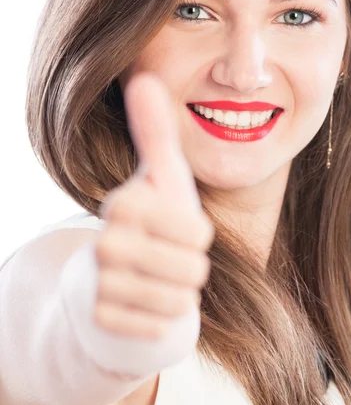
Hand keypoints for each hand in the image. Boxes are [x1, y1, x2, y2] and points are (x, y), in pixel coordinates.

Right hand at [94, 73, 213, 338]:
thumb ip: (156, 133)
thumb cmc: (149, 225)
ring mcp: (99, 285)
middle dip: (191, 269)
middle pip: (192, 269)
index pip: (198, 232)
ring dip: (179, 294)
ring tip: (159, 280)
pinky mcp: (101, 321)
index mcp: (124, 203)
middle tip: (169, 260)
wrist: (115, 281)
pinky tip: (146, 306)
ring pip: (178, 301)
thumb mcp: (160, 180)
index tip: (178, 230)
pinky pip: (160, 328)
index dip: (198, 236)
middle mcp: (106, 242)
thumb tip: (145, 76)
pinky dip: (163, 321)